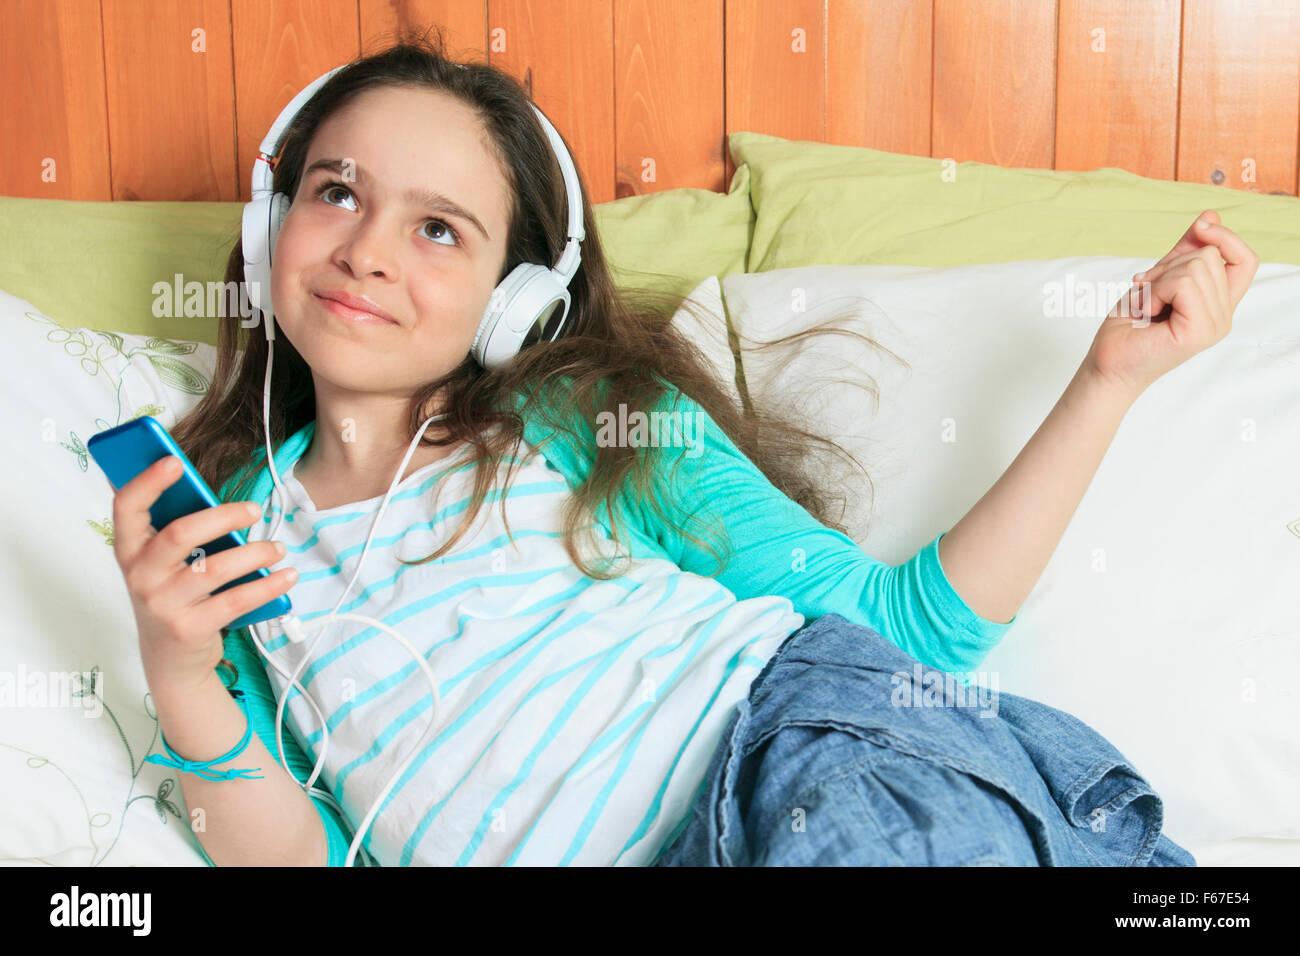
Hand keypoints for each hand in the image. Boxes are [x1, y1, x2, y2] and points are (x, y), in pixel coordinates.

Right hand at [110, 455, 296, 693]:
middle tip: (253, 509)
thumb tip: (210, 492)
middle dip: (223, 515)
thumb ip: (178, 530)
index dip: (147, 481)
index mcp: (130, 550)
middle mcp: (140, 576)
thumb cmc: (174, 596)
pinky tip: (287, 575)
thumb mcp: (164, 564)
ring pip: (214, 568)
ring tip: (277, 546)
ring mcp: (163, 604)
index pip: (126, 507)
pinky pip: (236, 600)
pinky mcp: (190, 628)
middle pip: (180, 533)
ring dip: (255, 552)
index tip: (174, 460)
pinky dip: (268, 585)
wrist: (171, 660)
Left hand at [1083, 209, 1258, 397]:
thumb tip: (1210, 217)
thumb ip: (1184, 252)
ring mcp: (1214, 325)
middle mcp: (1222, 316)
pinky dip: (1156, 290)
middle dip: (1168, 265)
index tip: (1201, 227)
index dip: (1226, 238)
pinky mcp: (1199, 331)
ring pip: (1196, 266)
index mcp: (1218, 305)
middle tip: (1147, 293)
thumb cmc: (1129, 327)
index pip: (1246, 260)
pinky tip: (1147, 310)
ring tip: (1146, 305)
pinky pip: (1183, 283)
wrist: (1107, 364)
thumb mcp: (1158, 279)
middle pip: (1210, 256)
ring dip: (1159, 280)